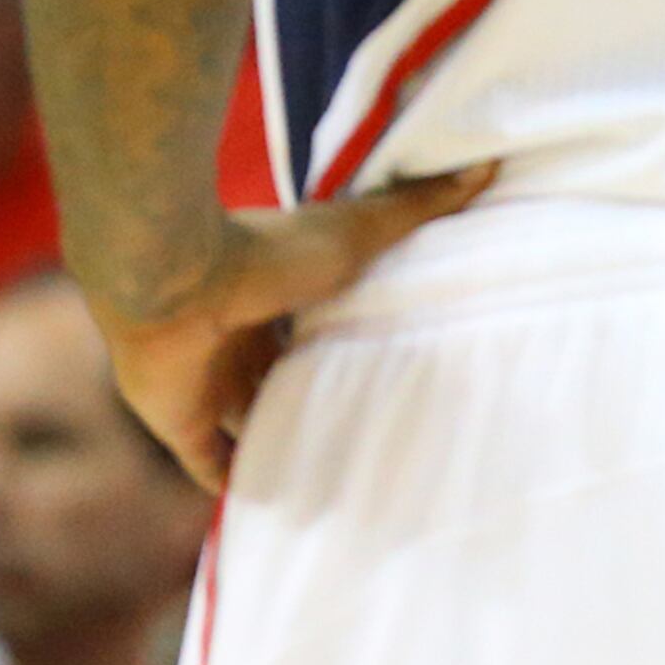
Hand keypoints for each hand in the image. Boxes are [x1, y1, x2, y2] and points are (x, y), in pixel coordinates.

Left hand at [100, 168, 495, 489]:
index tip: (384, 367)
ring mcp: (206, 385)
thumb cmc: (268, 250)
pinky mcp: (182, 424)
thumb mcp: (360, 229)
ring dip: (279, 445)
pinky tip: (274, 502)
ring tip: (331, 479)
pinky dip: (237, 484)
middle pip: (279, 380)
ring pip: (248, 425)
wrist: (176, 277)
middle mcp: (239, 343)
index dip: (340, 349)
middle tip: (365, 430)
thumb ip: (417, 205)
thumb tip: (488, 163)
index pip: (309, 331)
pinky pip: (211, 465)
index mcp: (275, 298)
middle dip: (311, 400)